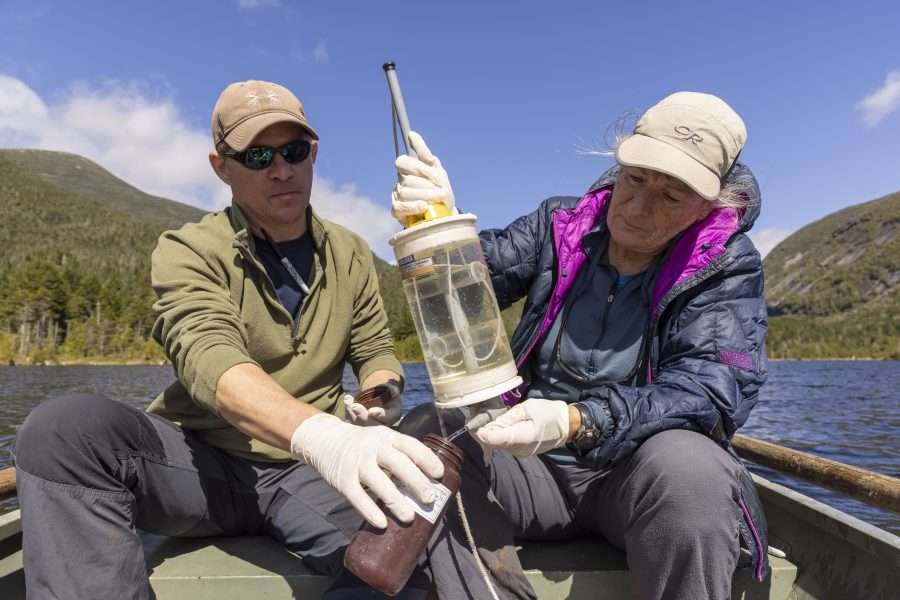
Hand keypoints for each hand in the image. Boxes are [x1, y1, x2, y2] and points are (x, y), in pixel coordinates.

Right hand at [291, 413, 443, 528]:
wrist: (324, 439)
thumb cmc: (362, 444)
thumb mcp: (381, 440)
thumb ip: (398, 455)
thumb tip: (427, 482)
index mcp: (387, 436)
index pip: (411, 445)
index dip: (427, 459)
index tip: (439, 474)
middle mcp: (373, 447)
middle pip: (399, 464)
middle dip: (417, 482)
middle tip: (430, 498)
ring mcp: (357, 463)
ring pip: (380, 483)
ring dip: (396, 502)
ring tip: (409, 517)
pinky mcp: (343, 480)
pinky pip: (358, 498)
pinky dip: (370, 511)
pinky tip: (382, 523)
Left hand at [343, 381, 402, 426]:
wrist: (380, 400)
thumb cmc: (388, 394)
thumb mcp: (392, 391)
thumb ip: (393, 389)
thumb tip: (393, 390)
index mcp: (392, 416)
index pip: (386, 417)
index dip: (378, 414)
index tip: (371, 411)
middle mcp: (381, 424)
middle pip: (370, 423)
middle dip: (361, 414)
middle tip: (354, 406)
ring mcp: (369, 426)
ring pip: (358, 424)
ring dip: (351, 412)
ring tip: (348, 399)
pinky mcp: (359, 425)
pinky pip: (352, 422)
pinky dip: (347, 413)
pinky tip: (347, 401)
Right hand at [392, 131, 455, 221]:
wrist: (445, 213)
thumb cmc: (440, 189)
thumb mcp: (437, 169)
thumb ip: (424, 153)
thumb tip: (411, 134)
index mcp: (408, 170)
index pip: (402, 162)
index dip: (416, 167)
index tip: (431, 172)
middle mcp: (400, 182)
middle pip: (407, 179)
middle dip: (428, 185)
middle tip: (442, 190)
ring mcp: (397, 196)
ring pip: (405, 192)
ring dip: (426, 196)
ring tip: (438, 200)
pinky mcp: (397, 211)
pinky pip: (400, 207)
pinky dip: (413, 207)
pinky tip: (424, 206)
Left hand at [473, 398, 570, 456]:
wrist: (568, 426)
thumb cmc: (550, 413)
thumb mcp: (528, 408)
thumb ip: (507, 417)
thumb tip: (490, 423)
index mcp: (521, 438)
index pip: (493, 439)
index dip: (479, 431)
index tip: (472, 419)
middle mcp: (518, 450)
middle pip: (492, 443)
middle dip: (480, 430)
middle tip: (472, 415)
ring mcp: (520, 453)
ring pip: (496, 444)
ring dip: (488, 432)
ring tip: (482, 417)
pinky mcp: (521, 452)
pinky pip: (504, 444)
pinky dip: (496, 435)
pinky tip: (494, 424)